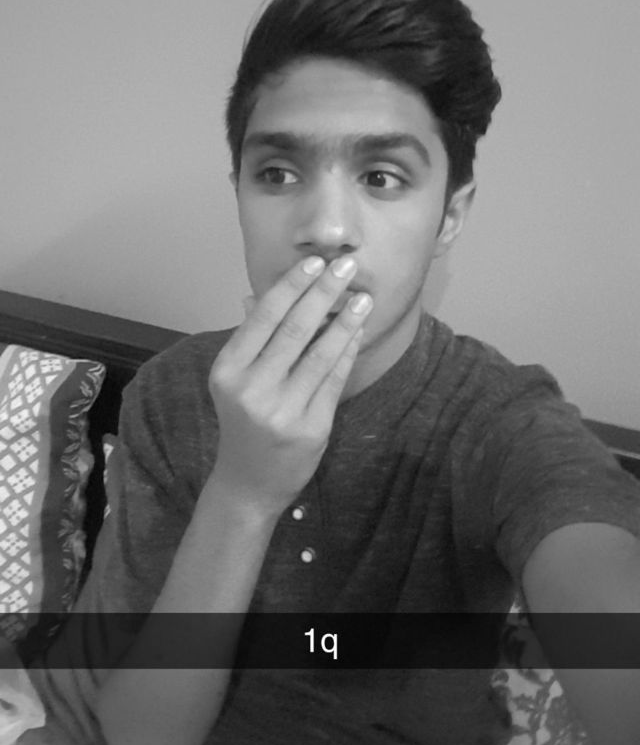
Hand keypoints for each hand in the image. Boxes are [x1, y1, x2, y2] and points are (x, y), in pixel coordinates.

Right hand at [208, 255, 372, 514]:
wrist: (248, 483)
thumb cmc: (243, 424)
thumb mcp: (234, 382)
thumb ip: (249, 340)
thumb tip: (255, 295)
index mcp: (227, 371)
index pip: (264, 317)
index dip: (292, 286)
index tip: (314, 261)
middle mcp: (251, 389)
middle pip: (295, 329)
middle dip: (324, 292)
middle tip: (346, 265)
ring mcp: (283, 411)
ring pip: (321, 354)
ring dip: (346, 320)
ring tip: (363, 296)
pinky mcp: (311, 428)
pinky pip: (335, 380)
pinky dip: (348, 352)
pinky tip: (358, 332)